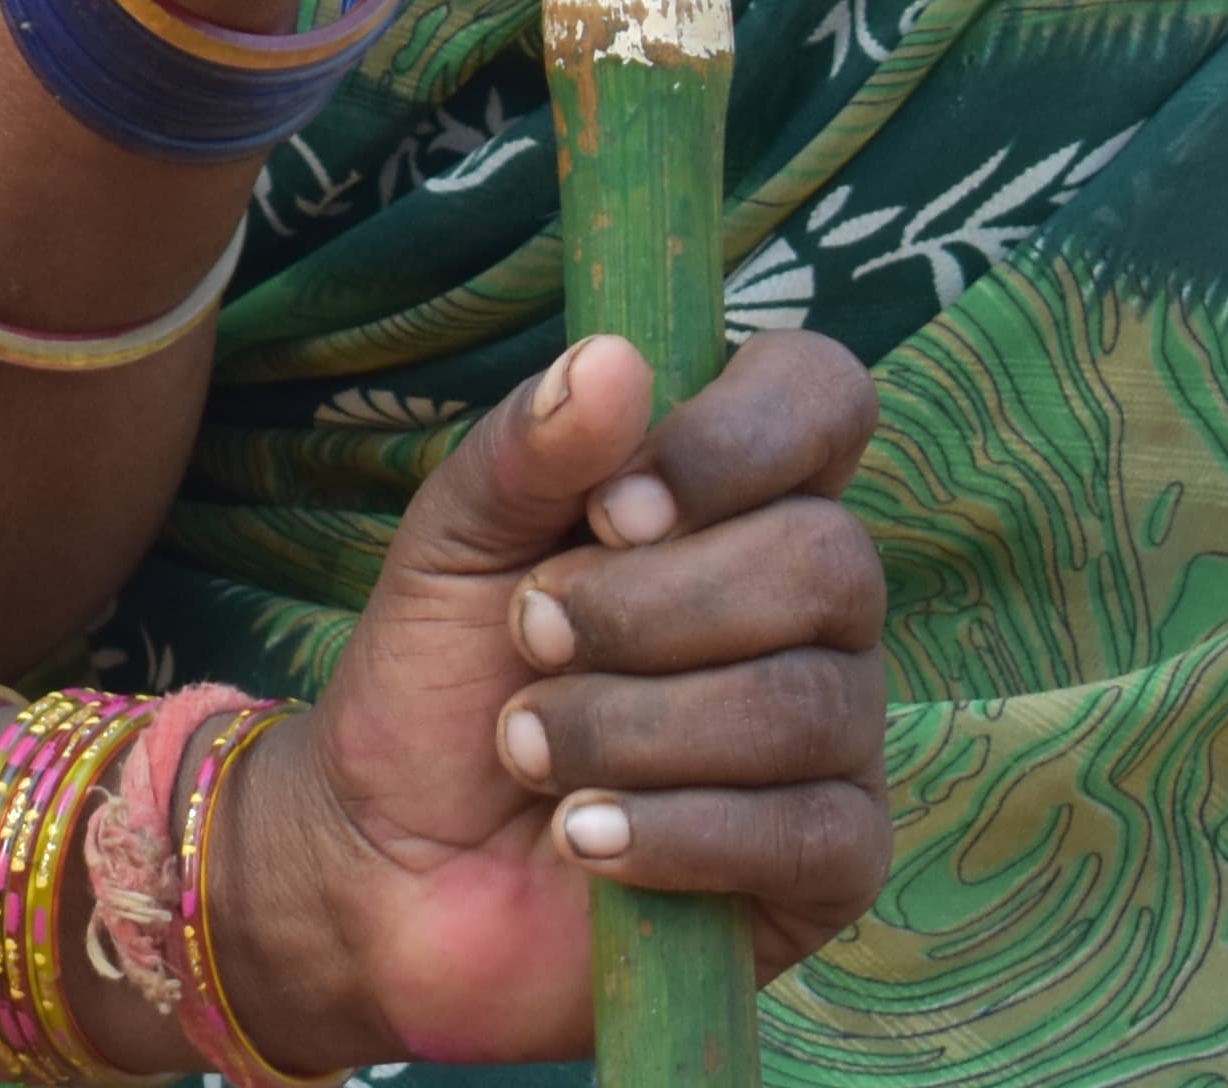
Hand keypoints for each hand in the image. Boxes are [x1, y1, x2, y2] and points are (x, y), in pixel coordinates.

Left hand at [214, 329, 891, 1071]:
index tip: (614, 507)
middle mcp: (814, 607)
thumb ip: (526, 452)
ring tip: (528, 747)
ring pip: (806, 701)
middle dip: (648, 609)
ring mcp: (837, 735)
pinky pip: (808, 831)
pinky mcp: (833, 863)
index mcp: (734, 498)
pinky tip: (585, 836)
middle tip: (531, 639)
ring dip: (631, 726)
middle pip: (827, 562)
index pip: (823, 400)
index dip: (742, 439)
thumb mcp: (452, 548)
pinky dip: (671, 829)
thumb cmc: (438, 683)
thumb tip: (616, 361)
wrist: (389, 866)